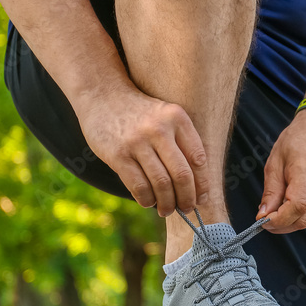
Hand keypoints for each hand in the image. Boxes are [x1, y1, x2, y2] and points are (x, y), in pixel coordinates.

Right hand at [73, 83, 208, 215]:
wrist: (102, 95)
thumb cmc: (140, 114)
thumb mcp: (166, 116)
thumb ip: (181, 142)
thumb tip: (196, 186)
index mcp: (177, 118)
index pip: (198, 159)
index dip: (202, 184)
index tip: (202, 199)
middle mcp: (159, 129)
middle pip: (182, 175)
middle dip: (187, 198)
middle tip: (187, 209)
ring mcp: (137, 142)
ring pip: (161, 184)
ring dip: (167, 203)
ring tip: (167, 210)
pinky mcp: (118, 155)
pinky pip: (138, 186)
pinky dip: (146, 199)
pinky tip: (148, 202)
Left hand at [257, 109, 305, 232]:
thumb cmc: (295, 143)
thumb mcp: (275, 162)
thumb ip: (270, 191)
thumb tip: (263, 217)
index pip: (298, 206)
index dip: (279, 220)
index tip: (263, 220)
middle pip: (302, 219)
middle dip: (281, 225)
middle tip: (266, 218)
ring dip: (290, 220)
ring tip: (280, 204)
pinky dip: (301, 214)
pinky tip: (295, 200)